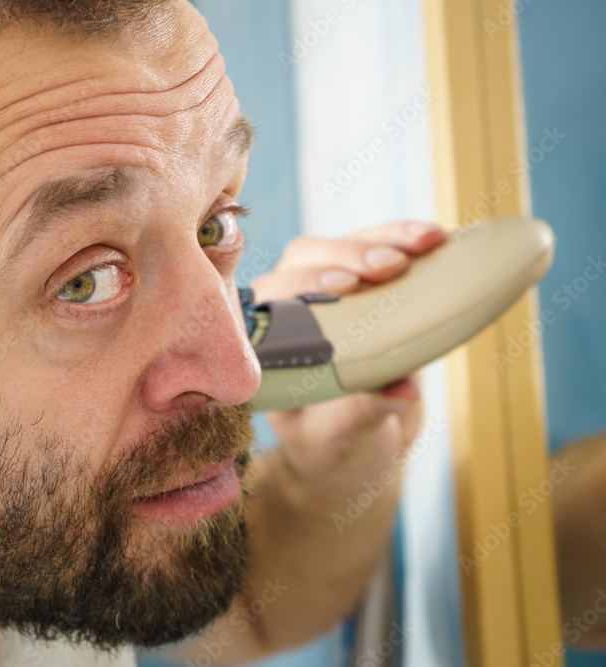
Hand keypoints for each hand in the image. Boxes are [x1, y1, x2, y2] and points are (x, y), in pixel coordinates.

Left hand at [250, 221, 446, 501]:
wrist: (354, 450)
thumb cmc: (333, 448)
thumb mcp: (342, 440)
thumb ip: (362, 413)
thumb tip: (401, 391)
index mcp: (264, 347)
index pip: (270, 301)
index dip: (302, 286)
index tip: (342, 286)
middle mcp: (285, 310)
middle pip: (304, 261)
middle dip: (348, 257)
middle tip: (390, 265)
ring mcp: (323, 290)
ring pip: (341, 246)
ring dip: (384, 238)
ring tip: (428, 241)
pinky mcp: (361, 284)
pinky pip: (376, 250)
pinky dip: (406, 240)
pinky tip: (438, 238)